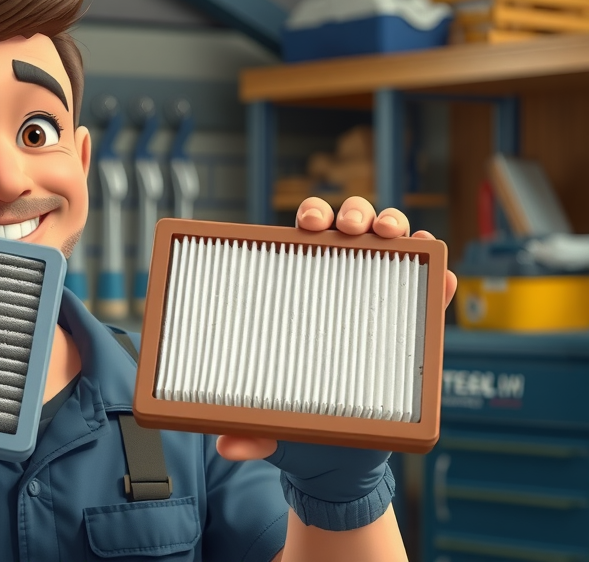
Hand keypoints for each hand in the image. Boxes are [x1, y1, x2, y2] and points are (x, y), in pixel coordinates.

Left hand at [215, 196, 456, 521]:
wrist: (335, 459)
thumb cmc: (293, 422)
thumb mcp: (266, 423)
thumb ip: (248, 431)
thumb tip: (228, 447)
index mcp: (299, 292)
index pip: (307, 238)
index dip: (312, 216)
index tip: (307, 225)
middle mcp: (341, 287)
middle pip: (353, 228)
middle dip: (355, 212)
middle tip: (350, 228)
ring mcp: (380, 302)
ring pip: (394, 245)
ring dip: (396, 226)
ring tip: (391, 234)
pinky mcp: (414, 328)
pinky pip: (432, 295)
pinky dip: (441, 280)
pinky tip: (443, 278)